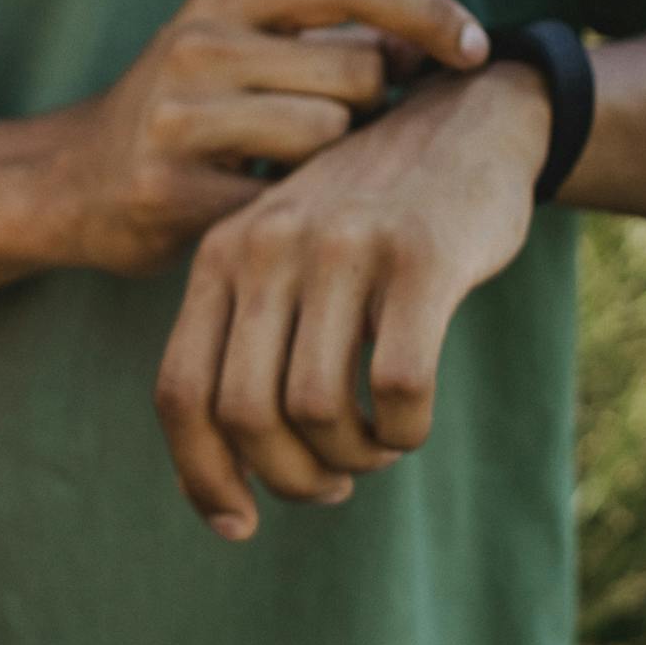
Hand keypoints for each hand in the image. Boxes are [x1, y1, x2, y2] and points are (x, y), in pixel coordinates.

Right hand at [58, 0, 491, 274]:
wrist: (68, 182)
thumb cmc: (183, 112)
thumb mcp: (239, 49)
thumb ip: (326, 40)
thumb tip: (434, 42)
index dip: (427, 9)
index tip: (476, 48)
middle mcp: (196, 45)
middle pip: (357, 72)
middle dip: (369, 108)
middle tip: (331, 132)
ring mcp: (177, 117)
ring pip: (327, 135)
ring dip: (330, 163)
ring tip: (284, 169)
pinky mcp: (169, 188)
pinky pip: (283, 200)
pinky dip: (289, 210)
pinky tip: (258, 207)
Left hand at [153, 63, 553, 537]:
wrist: (465, 120)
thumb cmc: (368, 223)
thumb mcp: (283, 263)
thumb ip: (245, 347)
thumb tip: (222, 484)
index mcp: (220, 259)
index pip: (180, 391)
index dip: (200, 475)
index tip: (237, 525)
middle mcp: (267, 250)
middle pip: (245, 415)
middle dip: (288, 477)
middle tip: (330, 483)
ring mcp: (342, 249)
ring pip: (317, 410)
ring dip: (350, 458)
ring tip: (375, 448)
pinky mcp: (421, 258)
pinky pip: (397, 388)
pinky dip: (403, 432)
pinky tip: (409, 426)